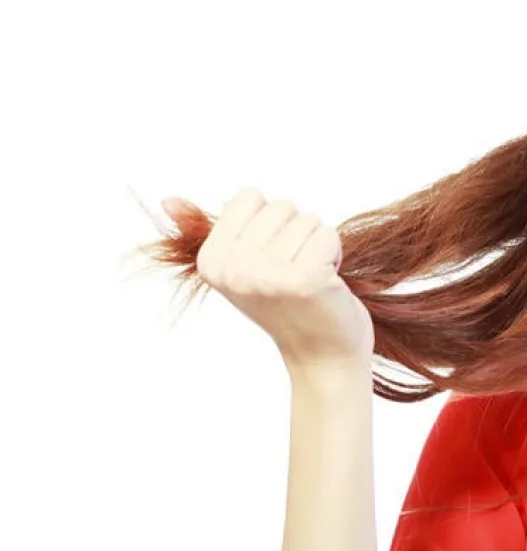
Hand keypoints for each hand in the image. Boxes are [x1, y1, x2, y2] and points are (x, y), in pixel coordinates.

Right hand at [166, 187, 373, 368]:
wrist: (321, 353)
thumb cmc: (287, 303)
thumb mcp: (241, 266)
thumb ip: (217, 230)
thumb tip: (168, 199)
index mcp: (211, 260)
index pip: (250, 197)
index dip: (271, 222)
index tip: (273, 257)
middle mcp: (233, 268)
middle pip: (282, 205)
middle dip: (297, 233)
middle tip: (295, 270)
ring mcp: (267, 274)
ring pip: (309, 219)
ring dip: (317, 245)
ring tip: (310, 277)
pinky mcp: (304, 279)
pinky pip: (328, 235)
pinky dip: (334, 254)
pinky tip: (326, 282)